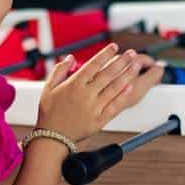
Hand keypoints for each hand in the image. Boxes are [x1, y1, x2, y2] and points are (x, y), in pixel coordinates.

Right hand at [35, 44, 159, 142]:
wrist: (52, 138)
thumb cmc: (49, 113)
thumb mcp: (48, 88)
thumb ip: (59, 70)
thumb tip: (70, 57)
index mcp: (74, 85)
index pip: (93, 65)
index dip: (105, 54)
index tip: (114, 46)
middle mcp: (86, 95)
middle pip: (108, 74)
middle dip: (121, 62)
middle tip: (131, 53)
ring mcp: (94, 108)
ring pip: (114, 88)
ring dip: (127, 75)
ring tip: (136, 66)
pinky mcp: (99, 121)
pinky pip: (114, 106)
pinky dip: (123, 96)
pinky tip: (131, 87)